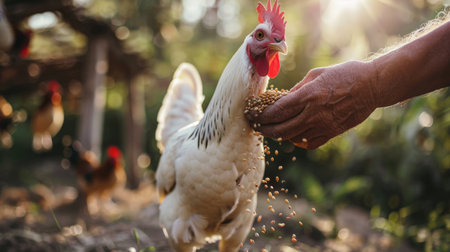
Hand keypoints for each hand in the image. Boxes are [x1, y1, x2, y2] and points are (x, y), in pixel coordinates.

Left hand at [248, 60, 377, 148]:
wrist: (372, 86)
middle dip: (264, 129)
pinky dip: (297, 140)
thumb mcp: (315, 75)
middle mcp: (313, 114)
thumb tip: (280, 101)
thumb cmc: (344, 74)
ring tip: (270, 129)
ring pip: (292, 138)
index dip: (260, 116)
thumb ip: (296, 90)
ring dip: (278, 135)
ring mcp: (323, 126)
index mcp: (308, 96)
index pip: (276, 111)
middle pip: (280, 129)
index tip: (251, 115)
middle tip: (255, 126)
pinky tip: (292, 134)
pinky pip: (308, 143)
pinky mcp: (331, 134)